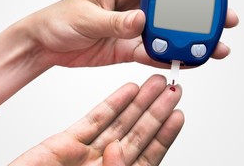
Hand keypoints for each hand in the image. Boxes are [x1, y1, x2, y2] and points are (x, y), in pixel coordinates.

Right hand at [9, 75, 183, 164]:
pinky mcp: (66, 142)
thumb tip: (119, 149)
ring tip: (154, 84)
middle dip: (155, 111)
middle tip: (172, 90)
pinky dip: (111, 103)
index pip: (149, 155)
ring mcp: (86, 152)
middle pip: (137, 133)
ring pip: (119, 121)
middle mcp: (105, 165)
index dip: (164, 135)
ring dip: (138, 102)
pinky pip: (94, 119)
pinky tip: (127, 90)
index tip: (178, 115)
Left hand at [23, 0, 238, 67]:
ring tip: (215, 47)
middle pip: (176, 6)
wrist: (46, 44)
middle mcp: (134, 6)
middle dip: (204, 12)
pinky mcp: (128, 48)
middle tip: (227, 20)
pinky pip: (154, 53)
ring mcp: (133, 29)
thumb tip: (142, 20)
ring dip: (192, 39)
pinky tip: (188, 62)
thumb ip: (114, 20)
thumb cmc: (59, 20)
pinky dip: (171, 57)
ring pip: (169, 32)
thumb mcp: (85, 16)